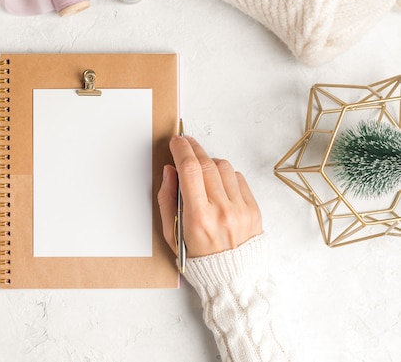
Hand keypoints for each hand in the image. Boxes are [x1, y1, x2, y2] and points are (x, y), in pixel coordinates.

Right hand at [158, 136, 261, 257]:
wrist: (232, 277)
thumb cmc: (198, 257)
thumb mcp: (172, 234)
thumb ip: (167, 200)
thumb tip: (170, 171)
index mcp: (198, 218)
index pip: (189, 170)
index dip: (181, 150)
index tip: (175, 142)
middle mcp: (221, 210)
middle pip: (206, 164)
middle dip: (193, 148)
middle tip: (185, 142)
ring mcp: (240, 209)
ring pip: (223, 167)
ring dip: (209, 161)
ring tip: (200, 169)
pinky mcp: (253, 209)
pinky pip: (238, 178)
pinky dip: (225, 175)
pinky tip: (217, 183)